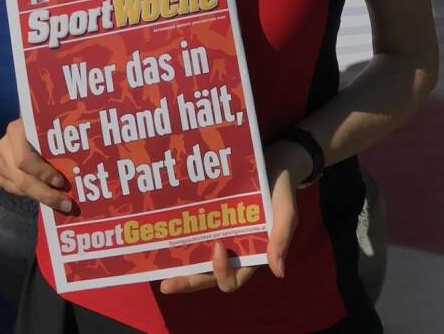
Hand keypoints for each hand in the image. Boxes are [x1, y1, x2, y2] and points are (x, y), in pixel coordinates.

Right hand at [0, 118, 73, 212]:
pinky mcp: (0, 174)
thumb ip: (60, 140)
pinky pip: (15, 190)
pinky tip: (48, 197)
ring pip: (19, 187)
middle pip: (22, 178)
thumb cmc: (48, 126)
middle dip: (45, 193)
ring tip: (62, 203)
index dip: (42, 173)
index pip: (24, 159)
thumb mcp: (52, 127)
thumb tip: (82, 157)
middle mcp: (4, 146)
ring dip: (41, 197)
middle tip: (67, 204)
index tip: (60, 182)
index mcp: (17, 130)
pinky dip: (32, 196)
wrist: (29, 127)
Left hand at [159, 141, 306, 294]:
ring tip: (158, 270)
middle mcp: (234, 251)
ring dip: (181, 268)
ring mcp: (222, 235)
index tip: (217, 246)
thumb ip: (281, 238)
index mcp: (252, 255)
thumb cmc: (281, 188)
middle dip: (188, 282)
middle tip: (167, 284)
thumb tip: (278, 272)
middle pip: (209, 276)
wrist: (274, 160)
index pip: (233, 279)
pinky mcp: (213, 219)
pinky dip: (183, 241)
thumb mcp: (285, 211)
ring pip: (198, 260)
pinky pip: (196, 235)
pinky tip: (166, 236)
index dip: (222, 271)